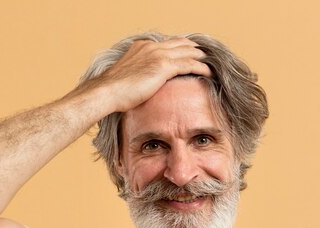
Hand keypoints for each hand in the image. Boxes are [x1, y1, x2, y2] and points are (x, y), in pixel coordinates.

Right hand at [91, 37, 211, 112]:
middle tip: (206, 56)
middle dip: (194, 49)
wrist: (107, 92)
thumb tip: (144, 85)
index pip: (168, 43)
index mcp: (142, 47)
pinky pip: (189, 64)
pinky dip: (201, 67)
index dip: (181, 48)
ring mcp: (158, 55)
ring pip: (188, 52)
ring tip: (212, 63)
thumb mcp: (128, 77)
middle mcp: (151, 47)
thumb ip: (139, 75)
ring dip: (201, 57)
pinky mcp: (163, 66)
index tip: (190, 53)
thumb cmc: (114, 91)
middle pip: (181, 44)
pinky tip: (209, 72)